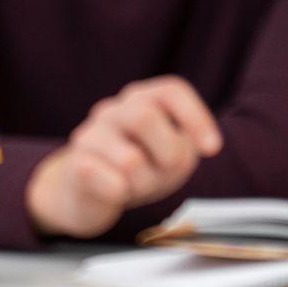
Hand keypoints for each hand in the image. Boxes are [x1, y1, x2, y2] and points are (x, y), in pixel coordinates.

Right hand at [26, 76, 222, 238]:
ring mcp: (89, 135)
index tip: (212, 149)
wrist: (85, 196)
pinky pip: (111, 183)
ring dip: (145, 183)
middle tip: (166, 171)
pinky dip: (123, 194)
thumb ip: (182, 149)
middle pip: (144, 117)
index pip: (170, 90)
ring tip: (138, 185)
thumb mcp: (171, 157)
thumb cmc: (139, 169)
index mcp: (142, 99)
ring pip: (129, 160)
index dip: (195, 117)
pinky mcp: (75, 165)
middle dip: (167, 153)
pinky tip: (117, 192)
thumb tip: (185, 150)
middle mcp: (113, 110)